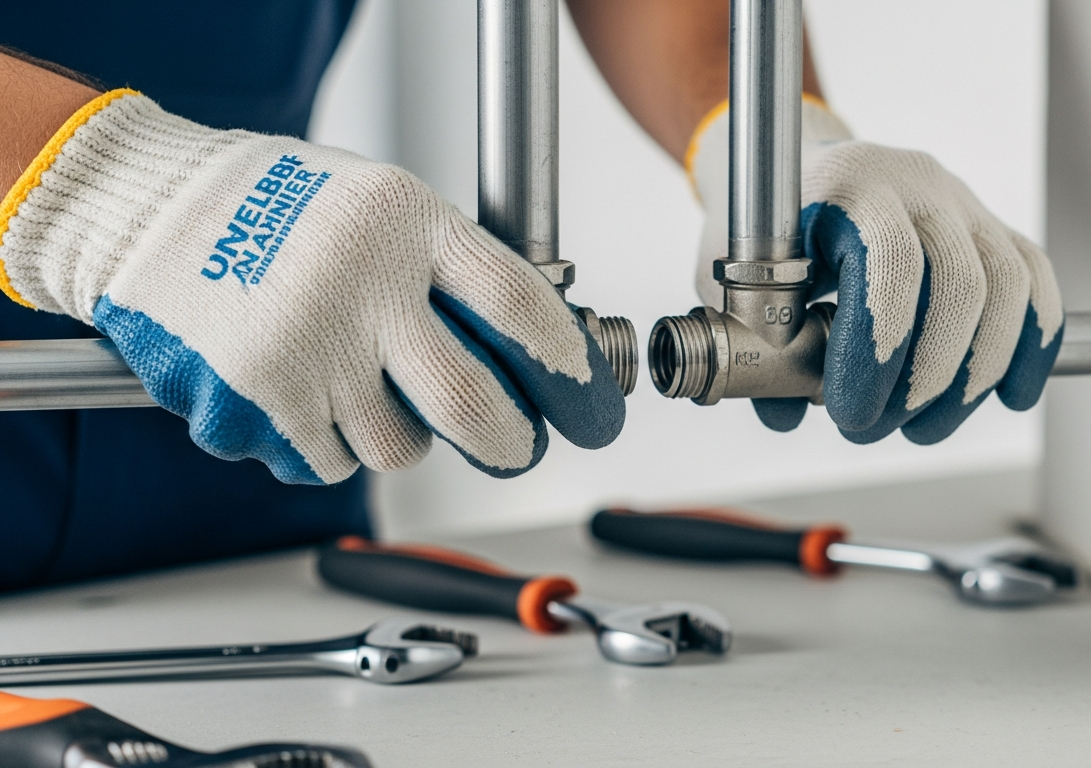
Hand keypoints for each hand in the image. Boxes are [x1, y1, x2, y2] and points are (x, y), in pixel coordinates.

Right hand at [0, 90, 623, 482]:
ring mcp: (307, 350)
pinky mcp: (256, 402)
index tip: (588, 403)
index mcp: (406, 224)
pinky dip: (327, 442)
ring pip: (399, 448)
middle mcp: (362, 287)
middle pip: (473, 407)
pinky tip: (301, 387)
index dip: (568, 369)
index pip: (519, 307)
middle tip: (516, 446)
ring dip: (396, 434)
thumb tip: (534, 348)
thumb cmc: (276, 207)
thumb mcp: (381, 204)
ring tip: (356, 378)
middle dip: (510, 443)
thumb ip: (448, 267)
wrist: (143, 209)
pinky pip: (329, 461)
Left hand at [690, 99, 1062, 442]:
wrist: (798, 166)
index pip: (891, 264)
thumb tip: (784, 411)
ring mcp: (963, 203)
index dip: (877, 350)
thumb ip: (753, 345)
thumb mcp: (737, 277)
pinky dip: (1032, 346)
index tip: (848, 412)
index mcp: (849, 184)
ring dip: (971, 379)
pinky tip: (1009, 395)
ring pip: (1007, 290)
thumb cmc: (765, 225)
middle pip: (960, 286)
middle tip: (874, 428)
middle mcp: (917, 184)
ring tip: (922, 427)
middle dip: (923, 382)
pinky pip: (1035, 283)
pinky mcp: (992, 230)